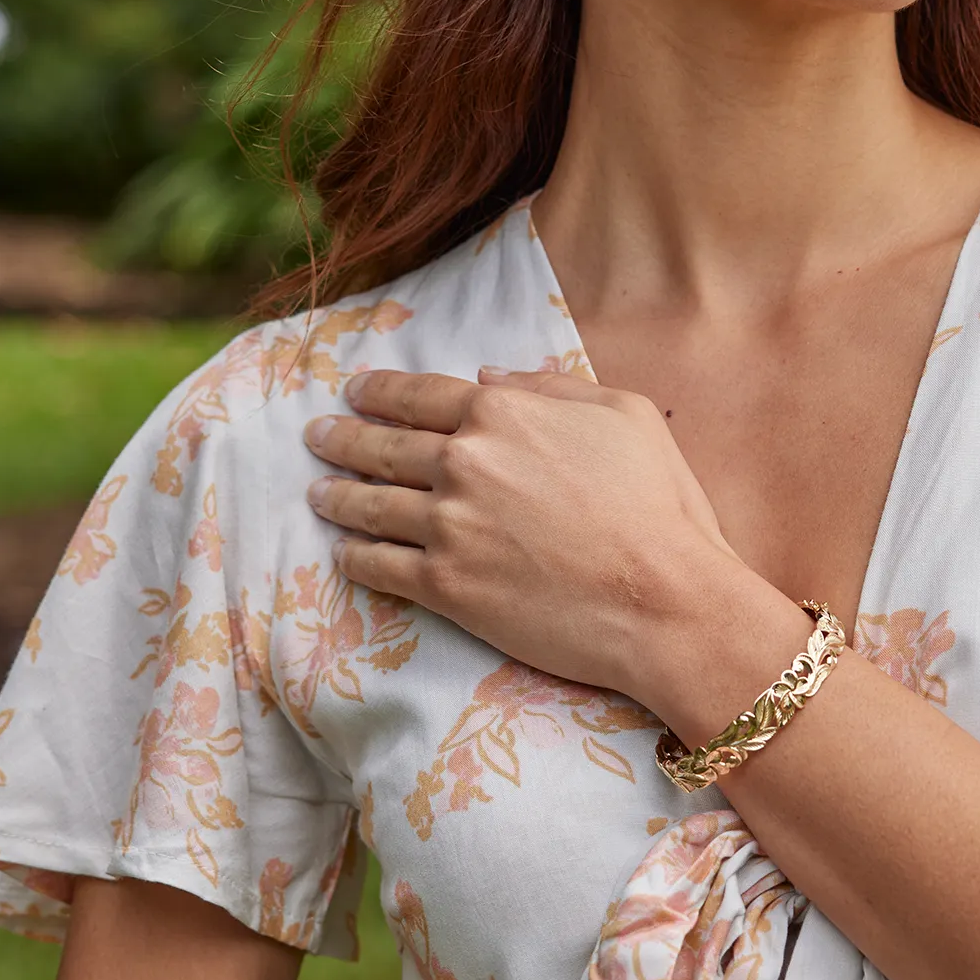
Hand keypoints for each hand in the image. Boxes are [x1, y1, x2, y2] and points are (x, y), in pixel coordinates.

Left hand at [305, 369, 778, 711]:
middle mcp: (463, 461)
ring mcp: (447, 525)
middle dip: (342, 438)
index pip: (418, 395)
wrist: (662, 599)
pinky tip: (345, 552)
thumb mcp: (623, 413)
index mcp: (501, 412)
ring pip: (370, 504)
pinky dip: (355, 555)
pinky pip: (380, 565)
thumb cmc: (657, 504)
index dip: (379, 392)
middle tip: (318, 437)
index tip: (356, 393)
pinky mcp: (444, 585)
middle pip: (382, 445)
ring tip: (317, 492)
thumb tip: (487, 379)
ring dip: (336, 495)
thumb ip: (551, 386)